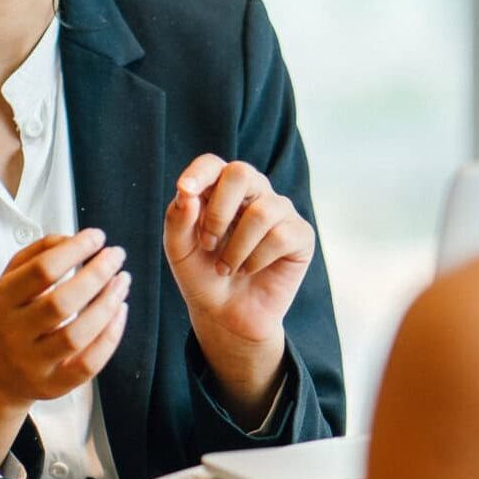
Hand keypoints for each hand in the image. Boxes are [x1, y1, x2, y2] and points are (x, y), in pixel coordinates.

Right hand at [0, 229, 130, 461]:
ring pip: (76, 335)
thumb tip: (74, 239)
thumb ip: (37, 253)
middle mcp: (16, 333)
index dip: (74, 250)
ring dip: (107, 304)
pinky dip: (110, 337)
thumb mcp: (10, 280)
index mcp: (3, 300)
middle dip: (95, 275)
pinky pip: (88, 364)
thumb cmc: (9, 318)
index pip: (41, 271)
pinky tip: (120, 311)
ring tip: (123, 281)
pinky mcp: (55, 385)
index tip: (96, 237)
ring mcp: (35, 363)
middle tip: (116, 256)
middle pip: (61, 303)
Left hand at [164, 155, 314, 405]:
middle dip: (219, 211)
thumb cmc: (202, 276)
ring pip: (261, 212)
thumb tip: (187, 193)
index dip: (199, 173)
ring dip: (236, 249)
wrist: (226, 315)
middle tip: (207, 243)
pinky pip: (280, 236)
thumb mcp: (179, 250)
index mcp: (220, 189)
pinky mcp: (300, 235)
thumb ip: (178, 220)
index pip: (212, 164)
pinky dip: (257, 259)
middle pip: (241, 172)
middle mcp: (253, 193)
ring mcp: (279, 211)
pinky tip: (250, 270)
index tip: (185, 191)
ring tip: (226, 268)